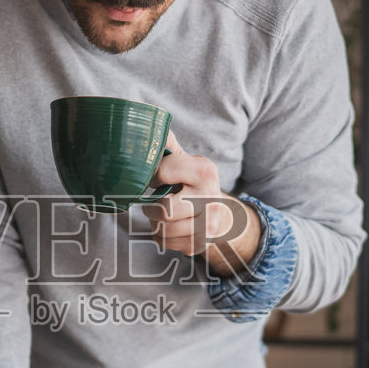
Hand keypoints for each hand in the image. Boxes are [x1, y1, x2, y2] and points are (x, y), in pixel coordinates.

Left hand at [143, 131, 261, 275]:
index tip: (158, 179)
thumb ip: (167, 145)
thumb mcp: (186, 161)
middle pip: (163, 211)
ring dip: (155, 224)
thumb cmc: (194, 184)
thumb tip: (147, 123)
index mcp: (205, 171)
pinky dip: (161, 237)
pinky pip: (166, 243)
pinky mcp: (202, 244)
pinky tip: (170, 227)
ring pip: (162, 230)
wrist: (221, 213)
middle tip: (156, 203)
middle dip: (151, 208)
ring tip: (164, 215)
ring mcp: (209, 225)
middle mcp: (211, 198)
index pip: (162, 172)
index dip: (153, 176)